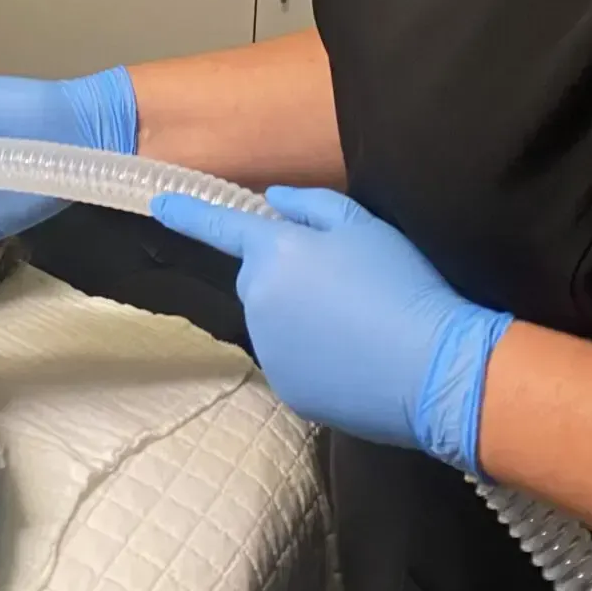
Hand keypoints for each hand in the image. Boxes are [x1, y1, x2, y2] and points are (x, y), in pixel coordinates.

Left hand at [152, 186, 513, 469]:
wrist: (434, 369)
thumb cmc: (402, 285)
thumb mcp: (365, 227)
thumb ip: (312, 207)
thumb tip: (272, 202)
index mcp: (274, 252)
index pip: (219, 226)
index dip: (187, 213)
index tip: (157, 203)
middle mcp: (258, 298)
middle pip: (257, 277)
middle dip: (285, 275)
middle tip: (342, 284)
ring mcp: (268, 348)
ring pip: (274, 321)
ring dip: (299, 317)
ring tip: (354, 324)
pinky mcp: (286, 388)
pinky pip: (291, 361)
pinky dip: (312, 357)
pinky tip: (353, 358)